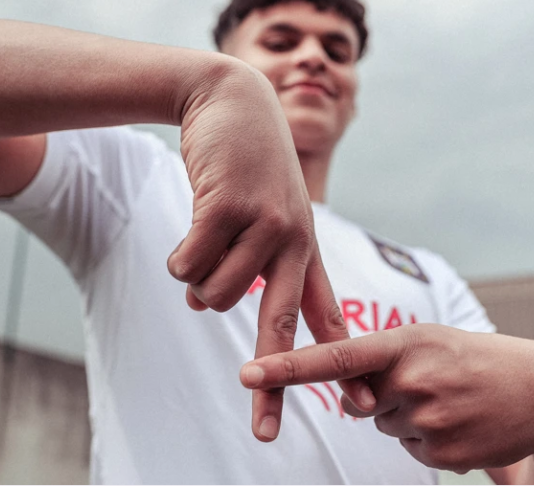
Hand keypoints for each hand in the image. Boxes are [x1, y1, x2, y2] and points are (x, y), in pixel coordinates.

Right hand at [166, 60, 371, 440]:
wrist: (232, 100)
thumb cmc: (245, 165)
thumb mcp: (260, 214)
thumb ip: (239, 264)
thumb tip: (199, 307)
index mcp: (304, 250)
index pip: (323, 317)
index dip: (337, 366)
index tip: (356, 410)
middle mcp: (293, 243)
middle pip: (276, 327)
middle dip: (272, 386)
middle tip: (264, 433)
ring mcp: (264, 225)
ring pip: (212, 294)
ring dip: (194, 277)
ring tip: (204, 240)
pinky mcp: (229, 208)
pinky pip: (186, 264)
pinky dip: (177, 256)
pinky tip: (188, 228)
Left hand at [240, 324, 533, 471]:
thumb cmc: (475, 357)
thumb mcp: (429, 340)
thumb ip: (381, 362)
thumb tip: (350, 401)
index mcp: (405, 343)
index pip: (336, 357)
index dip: (288, 367)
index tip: (249, 372)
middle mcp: (413, 380)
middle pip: (360, 402)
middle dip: (382, 396)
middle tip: (432, 381)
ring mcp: (429, 419)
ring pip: (385, 427)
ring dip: (408, 417)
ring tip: (451, 399)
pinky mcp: (443, 454)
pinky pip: (410, 450)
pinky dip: (428, 439)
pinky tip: (461, 421)